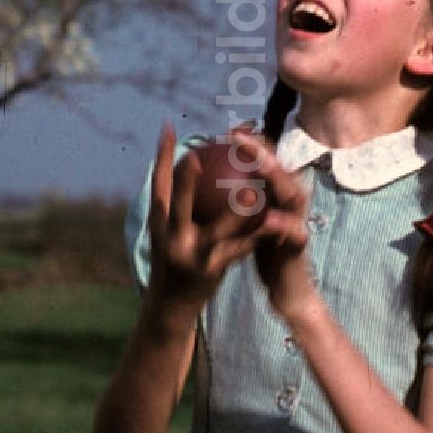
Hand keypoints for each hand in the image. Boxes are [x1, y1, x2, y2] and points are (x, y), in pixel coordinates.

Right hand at [144, 125, 286, 320]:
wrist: (172, 305)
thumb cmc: (173, 256)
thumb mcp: (167, 230)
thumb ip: (175, 199)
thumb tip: (184, 156)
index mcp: (159, 224)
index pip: (158, 185)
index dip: (161, 156)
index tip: (168, 127)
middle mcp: (172, 239)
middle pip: (177, 205)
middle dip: (185, 181)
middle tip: (197, 154)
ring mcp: (193, 256)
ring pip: (216, 229)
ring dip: (234, 210)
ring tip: (250, 189)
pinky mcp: (214, 270)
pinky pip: (239, 245)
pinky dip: (255, 231)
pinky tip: (273, 216)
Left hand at [230, 135, 317, 324]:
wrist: (287, 288)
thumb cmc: (265, 250)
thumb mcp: (252, 221)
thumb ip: (241, 200)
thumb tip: (215, 177)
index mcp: (277, 194)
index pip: (267, 160)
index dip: (251, 143)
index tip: (228, 131)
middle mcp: (291, 202)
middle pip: (280, 169)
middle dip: (263, 150)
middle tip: (239, 137)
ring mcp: (299, 221)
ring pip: (293, 194)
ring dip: (277, 178)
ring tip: (259, 165)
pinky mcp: (301, 245)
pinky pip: (293, 232)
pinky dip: (283, 224)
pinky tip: (268, 218)